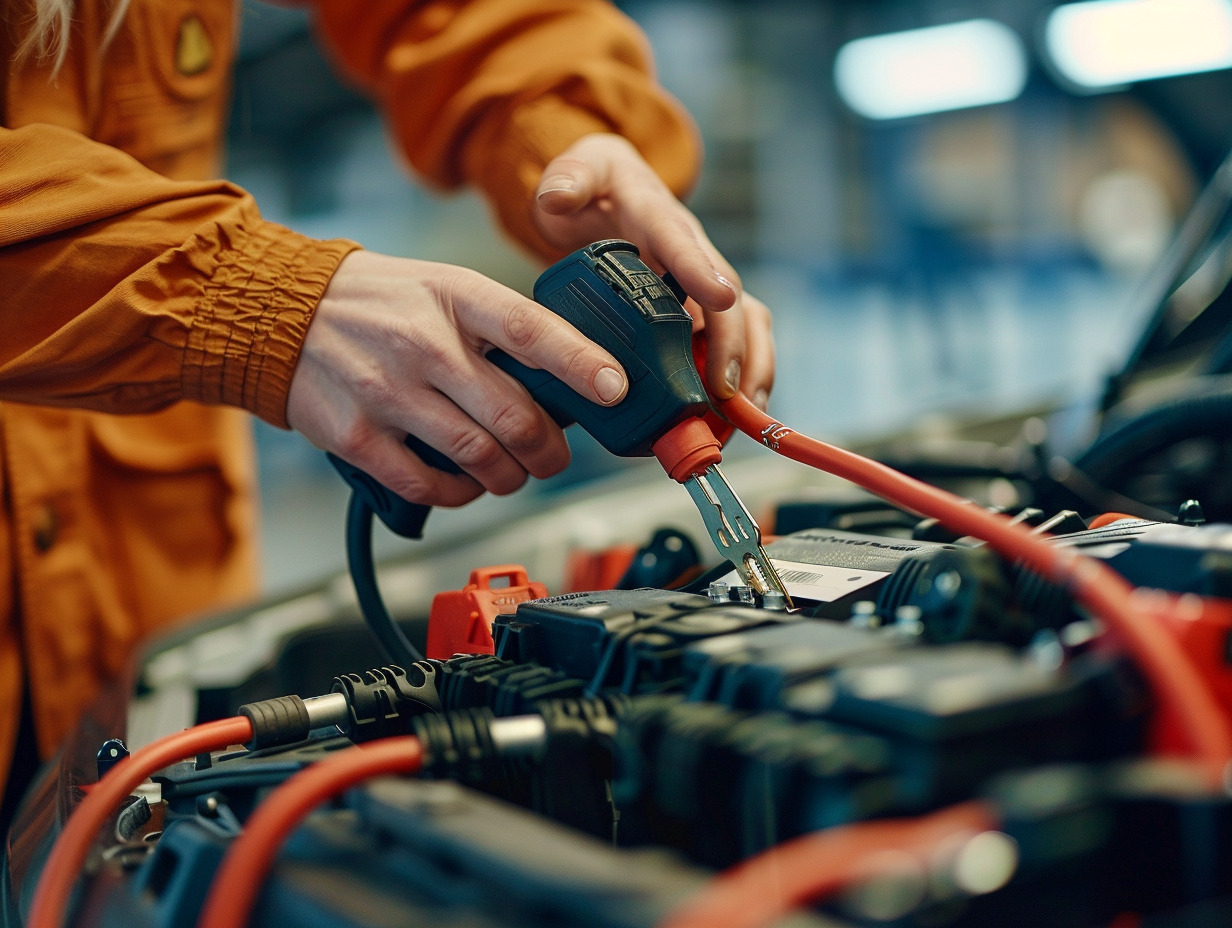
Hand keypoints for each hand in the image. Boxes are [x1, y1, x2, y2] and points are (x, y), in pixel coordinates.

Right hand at [287, 250, 628, 505]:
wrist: (281, 313)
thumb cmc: (379, 303)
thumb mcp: (443, 287)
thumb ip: (499, 326)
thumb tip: (568, 375)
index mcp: (453, 297)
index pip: (531, 329)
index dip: (581, 363)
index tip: (615, 389)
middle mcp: (422, 344)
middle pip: (514, 414)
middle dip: (549, 449)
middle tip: (554, 456)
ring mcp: (387, 392)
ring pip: (479, 457)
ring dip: (510, 477)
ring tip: (512, 472)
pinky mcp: (357, 436)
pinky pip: (429, 485)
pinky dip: (460, 493)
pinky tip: (465, 482)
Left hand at [533, 133, 773, 408]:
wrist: (611, 189)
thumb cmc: (595, 184)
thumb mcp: (575, 171)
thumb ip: (566, 179)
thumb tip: (556, 197)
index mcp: (658, 216)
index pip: (680, 241)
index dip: (700, 269)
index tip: (720, 297)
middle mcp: (693, 251)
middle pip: (728, 297)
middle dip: (733, 344)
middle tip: (725, 389)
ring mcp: (703, 282)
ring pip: (744, 325)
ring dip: (749, 370)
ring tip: (742, 416)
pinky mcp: (702, 309)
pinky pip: (732, 346)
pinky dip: (737, 382)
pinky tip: (731, 421)